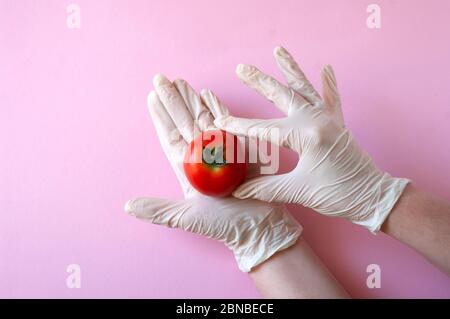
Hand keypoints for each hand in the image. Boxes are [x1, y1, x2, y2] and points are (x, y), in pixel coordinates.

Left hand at [124, 74, 300, 271]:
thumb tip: (127, 206)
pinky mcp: (241, 148)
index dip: (159, 117)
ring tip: (180, 81)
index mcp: (188, 168)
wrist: (258, 227)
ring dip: (191, 99)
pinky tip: (208, 94)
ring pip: (203, 118)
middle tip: (159, 78)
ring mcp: (222, 150)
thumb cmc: (223, 224)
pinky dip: (218, 108)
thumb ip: (158, 210)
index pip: (169, 137)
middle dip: (172, 100)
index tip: (150, 97)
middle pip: (184, 122)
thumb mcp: (186, 217)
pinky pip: (228, 123)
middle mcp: (203, 156)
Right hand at [214, 46, 409, 231]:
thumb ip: (266, 187)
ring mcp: (329, 120)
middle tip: (242, 68)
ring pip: (305, 89)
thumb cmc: (339, 194)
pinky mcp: (337, 125)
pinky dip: (328, 84)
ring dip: (290, 70)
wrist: (374, 197)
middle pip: (282, 96)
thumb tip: (239, 189)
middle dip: (260, 82)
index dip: (239, 126)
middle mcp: (317, 121)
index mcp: (306, 135)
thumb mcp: (299, 191)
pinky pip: (331, 99)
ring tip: (279, 50)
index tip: (220, 121)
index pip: (264, 128)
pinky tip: (326, 68)